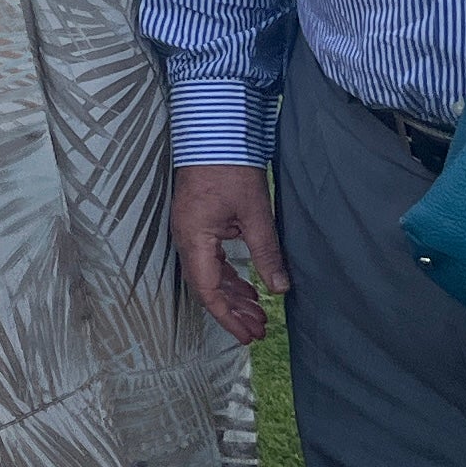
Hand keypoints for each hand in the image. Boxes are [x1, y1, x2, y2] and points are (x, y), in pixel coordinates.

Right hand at [172, 163, 288, 345]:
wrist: (213, 131)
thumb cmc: (231, 167)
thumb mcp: (255, 212)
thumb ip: (266, 252)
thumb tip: (280, 289)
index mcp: (195, 238)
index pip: (208, 290)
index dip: (228, 316)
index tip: (248, 335)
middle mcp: (186, 238)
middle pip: (206, 286)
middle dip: (233, 310)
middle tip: (258, 330)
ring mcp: (190, 230)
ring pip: (209, 274)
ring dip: (232, 294)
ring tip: (257, 313)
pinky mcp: (197, 222)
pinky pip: (209, 259)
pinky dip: (228, 276)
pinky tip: (247, 285)